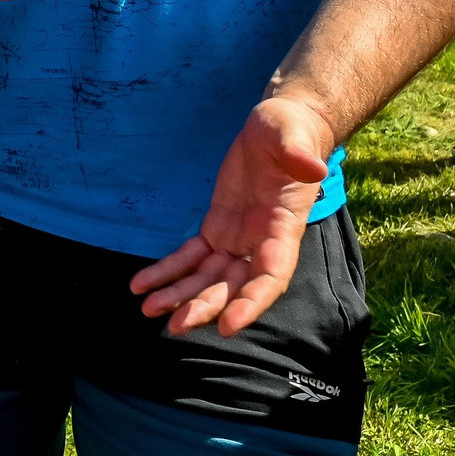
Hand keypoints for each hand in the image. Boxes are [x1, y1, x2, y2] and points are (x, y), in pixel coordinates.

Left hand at [129, 95, 335, 335]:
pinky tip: (142, 284)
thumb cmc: (289, 131)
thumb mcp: (291, 135)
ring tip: (149, 310)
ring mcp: (238, 239)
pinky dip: (168, 271)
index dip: (251, 303)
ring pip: (209, 278)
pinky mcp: (217, 229)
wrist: (278, 128)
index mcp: (283, 227)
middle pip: (233, 286)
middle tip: (175, 327)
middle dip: (206, 307)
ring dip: (181, 296)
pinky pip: (191, 256)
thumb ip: (298, 153)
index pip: (270, 276)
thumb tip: (312, 167)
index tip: (229, 326)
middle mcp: (261, 242)